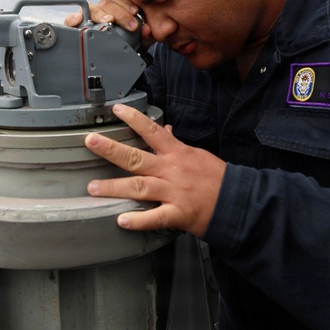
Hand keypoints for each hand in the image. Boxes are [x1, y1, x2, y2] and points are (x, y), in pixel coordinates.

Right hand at [63, 0, 154, 49]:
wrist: (112, 62)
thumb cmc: (126, 47)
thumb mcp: (139, 42)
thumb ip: (146, 36)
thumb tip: (147, 29)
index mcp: (114, 9)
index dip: (126, 3)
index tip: (136, 12)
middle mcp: (100, 11)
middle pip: (106, 2)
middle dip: (120, 12)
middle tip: (131, 25)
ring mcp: (86, 18)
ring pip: (91, 8)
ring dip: (101, 13)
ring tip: (109, 21)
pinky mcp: (74, 28)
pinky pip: (70, 20)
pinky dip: (73, 18)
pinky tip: (79, 20)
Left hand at [85, 104, 225, 236]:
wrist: (238, 202)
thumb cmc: (217, 178)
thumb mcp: (197, 155)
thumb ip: (176, 145)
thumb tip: (165, 130)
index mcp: (177, 153)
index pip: (152, 131)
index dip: (134, 119)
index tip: (116, 110)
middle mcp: (172, 170)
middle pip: (137, 158)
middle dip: (111, 150)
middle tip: (90, 142)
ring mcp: (174, 192)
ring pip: (140, 187)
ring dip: (114, 187)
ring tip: (93, 188)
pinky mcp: (179, 214)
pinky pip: (155, 217)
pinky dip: (138, 220)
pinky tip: (122, 220)